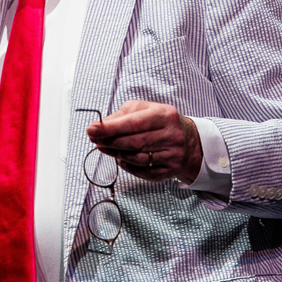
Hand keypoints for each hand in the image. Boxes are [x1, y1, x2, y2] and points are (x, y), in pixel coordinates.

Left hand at [86, 100, 202, 184]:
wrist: (190, 141)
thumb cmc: (162, 123)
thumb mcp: (145, 109)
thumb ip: (122, 115)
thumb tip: (100, 126)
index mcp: (164, 116)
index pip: (133, 123)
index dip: (110, 128)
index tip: (91, 129)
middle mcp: (171, 135)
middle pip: (133, 143)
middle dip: (109, 142)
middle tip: (95, 140)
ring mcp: (172, 155)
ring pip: (136, 158)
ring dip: (116, 154)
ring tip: (105, 148)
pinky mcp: (170, 170)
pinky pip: (143, 172)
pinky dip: (128, 166)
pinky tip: (122, 159)